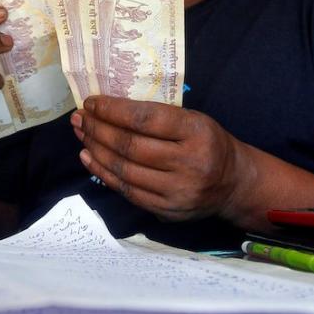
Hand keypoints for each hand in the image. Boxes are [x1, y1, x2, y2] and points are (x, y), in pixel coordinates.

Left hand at [71, 96, 247, 221]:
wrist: (233, 184)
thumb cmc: (209, 143)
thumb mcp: (195, 120)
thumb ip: (160, 116)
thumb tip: (110, 108)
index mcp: (197, 132)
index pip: (146, 119)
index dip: (113, 110)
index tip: (92, 102)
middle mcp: (188, 163)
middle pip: (130, 145)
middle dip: (98, 129)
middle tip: (80, 118)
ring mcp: (176, 190)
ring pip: (124, 169)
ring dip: (96, 150)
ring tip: (82, 134)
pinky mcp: (166, 210)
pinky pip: (126, 190)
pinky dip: (103, 173)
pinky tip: (89, 157)